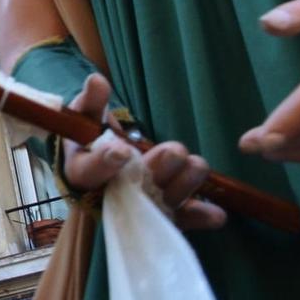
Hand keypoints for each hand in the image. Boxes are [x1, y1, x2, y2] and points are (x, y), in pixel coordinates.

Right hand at [60, 73, 226, 230]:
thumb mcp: (85, 115)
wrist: (98, 161)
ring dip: (182, 187)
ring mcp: (134, 209)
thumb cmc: (88, 136)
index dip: (106, 162)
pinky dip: (197, 217)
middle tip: (176, 151)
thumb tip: (97, 81)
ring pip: (158, 203)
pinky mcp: (156, 215)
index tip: (123, 151)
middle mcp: (106, 197)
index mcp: (82, 172)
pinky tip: (218, 214)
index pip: (91, 170)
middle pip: (131, 191)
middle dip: (157, 170)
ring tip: (198, 166)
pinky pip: (176, 219)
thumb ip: (92, 101)